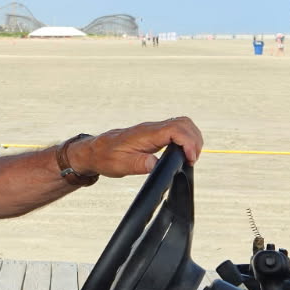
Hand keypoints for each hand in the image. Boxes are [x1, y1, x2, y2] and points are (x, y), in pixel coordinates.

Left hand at [74, 117, 203, 177]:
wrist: (95, 151)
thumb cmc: (106, 158)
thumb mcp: (121, 165)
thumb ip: (140, 164)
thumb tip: (157, 164)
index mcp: (146, 134)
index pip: (175, 129)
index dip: (188, 142)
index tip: (190, 159)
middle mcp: (152, 128)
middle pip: (184, 123)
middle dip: (195, 140)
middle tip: (192, 160)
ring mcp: (154, 130)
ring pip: (182, 125)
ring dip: (192, 139)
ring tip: (190, 158)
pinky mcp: (155, 134)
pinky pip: (176, 130)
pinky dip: (185, 139)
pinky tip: (183, 154)